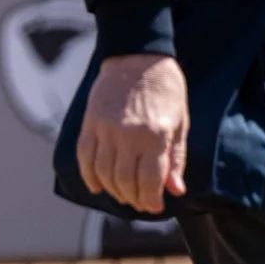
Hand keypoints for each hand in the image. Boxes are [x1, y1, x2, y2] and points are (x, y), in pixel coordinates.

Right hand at [76, 53, 189, 214]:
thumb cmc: (166, 89)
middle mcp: (128, 135)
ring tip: (123, 194)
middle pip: (125, 181)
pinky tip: (97, 185)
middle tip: (140, 203)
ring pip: (103, 173)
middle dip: (133, 199)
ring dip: (113, 190)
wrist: (137, 57)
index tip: (155, 207)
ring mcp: (105, 129)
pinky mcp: (90, 123)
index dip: (152, 200)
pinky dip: (89, 176)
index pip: (150, 181)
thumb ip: (176, 158)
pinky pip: (84, 157)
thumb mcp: (180, 122)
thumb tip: (176, 190)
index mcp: (155, 135)